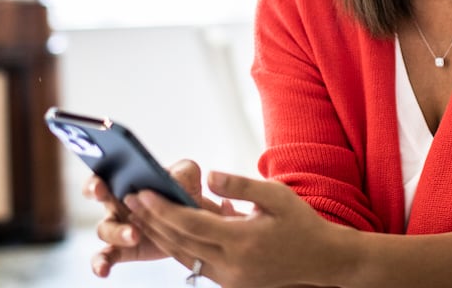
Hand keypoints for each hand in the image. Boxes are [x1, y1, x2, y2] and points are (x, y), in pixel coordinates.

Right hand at [85, 160, 237, 277]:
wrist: (195, 222)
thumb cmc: (185, 192)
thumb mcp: (188, 176)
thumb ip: (183, 171)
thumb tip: (174, 180)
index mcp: (127, 180)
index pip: (103, 173)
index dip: (97, 177)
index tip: (100, 184)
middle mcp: (116, 202)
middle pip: (97, 195)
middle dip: (95, 192)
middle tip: (102, 193)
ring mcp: (118, 227)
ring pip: (105, 229)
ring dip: (118, 232)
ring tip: (135, 235)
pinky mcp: (124, 249)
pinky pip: (105, 257)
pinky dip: (101, 264)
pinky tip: (103, 271)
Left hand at [125, 170, 339, 287]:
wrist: (322, 261)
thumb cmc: (300, 223)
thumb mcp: (276, 196)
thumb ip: (240, 185)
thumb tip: (208, 174)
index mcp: (242, 241)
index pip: (190, 224)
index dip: (162, 209)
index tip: (142, 192)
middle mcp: (231, 265)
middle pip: (180, 242)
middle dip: (152, 220)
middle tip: (129, 200)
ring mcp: (230, 279)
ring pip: (183, 256)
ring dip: (160, 235)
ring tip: (139, 214)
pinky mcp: (231, 284)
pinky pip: (196, 265)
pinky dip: (178, 247)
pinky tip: (166, 231)